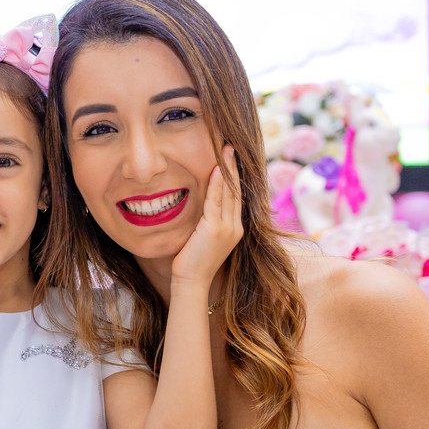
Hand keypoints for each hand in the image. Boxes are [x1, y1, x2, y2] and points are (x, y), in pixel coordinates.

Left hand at [170, 145, 243, 290]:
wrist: (191, 281)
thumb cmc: (191, 262)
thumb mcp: (202, 238)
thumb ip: (206, 222)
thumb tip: (199, 206)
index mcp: (233, 229)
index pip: (235, 197)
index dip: (233, 177)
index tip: (230, 159)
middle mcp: (235, 227)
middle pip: (237, 191)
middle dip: (234, 168)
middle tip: (230, 147)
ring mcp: (228, 228)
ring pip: (230, 193)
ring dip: (227, 170)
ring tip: (226, 150)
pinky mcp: (215, 229)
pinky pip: (217, 201)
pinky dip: (217, 184)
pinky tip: (216, 169)